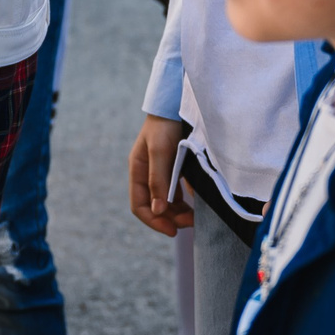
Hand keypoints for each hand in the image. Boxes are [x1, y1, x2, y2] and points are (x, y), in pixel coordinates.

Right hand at [128, 114, 193, 235]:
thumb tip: (158, 210)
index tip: (172, 230)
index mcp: (138, 170)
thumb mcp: (160, 153)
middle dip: (170, 218)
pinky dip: (186, 200)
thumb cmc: (165, 126)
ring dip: (179, 212)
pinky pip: (178, 191)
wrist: (178, 103)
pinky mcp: (175, 166)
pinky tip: (197, 202)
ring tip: (195, 217)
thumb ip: (158, 181)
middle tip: (190, 223)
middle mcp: (148, 173)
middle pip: (155, 205)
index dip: (153, 221)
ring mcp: (162, 170)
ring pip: (167, 200)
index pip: (139, 205)